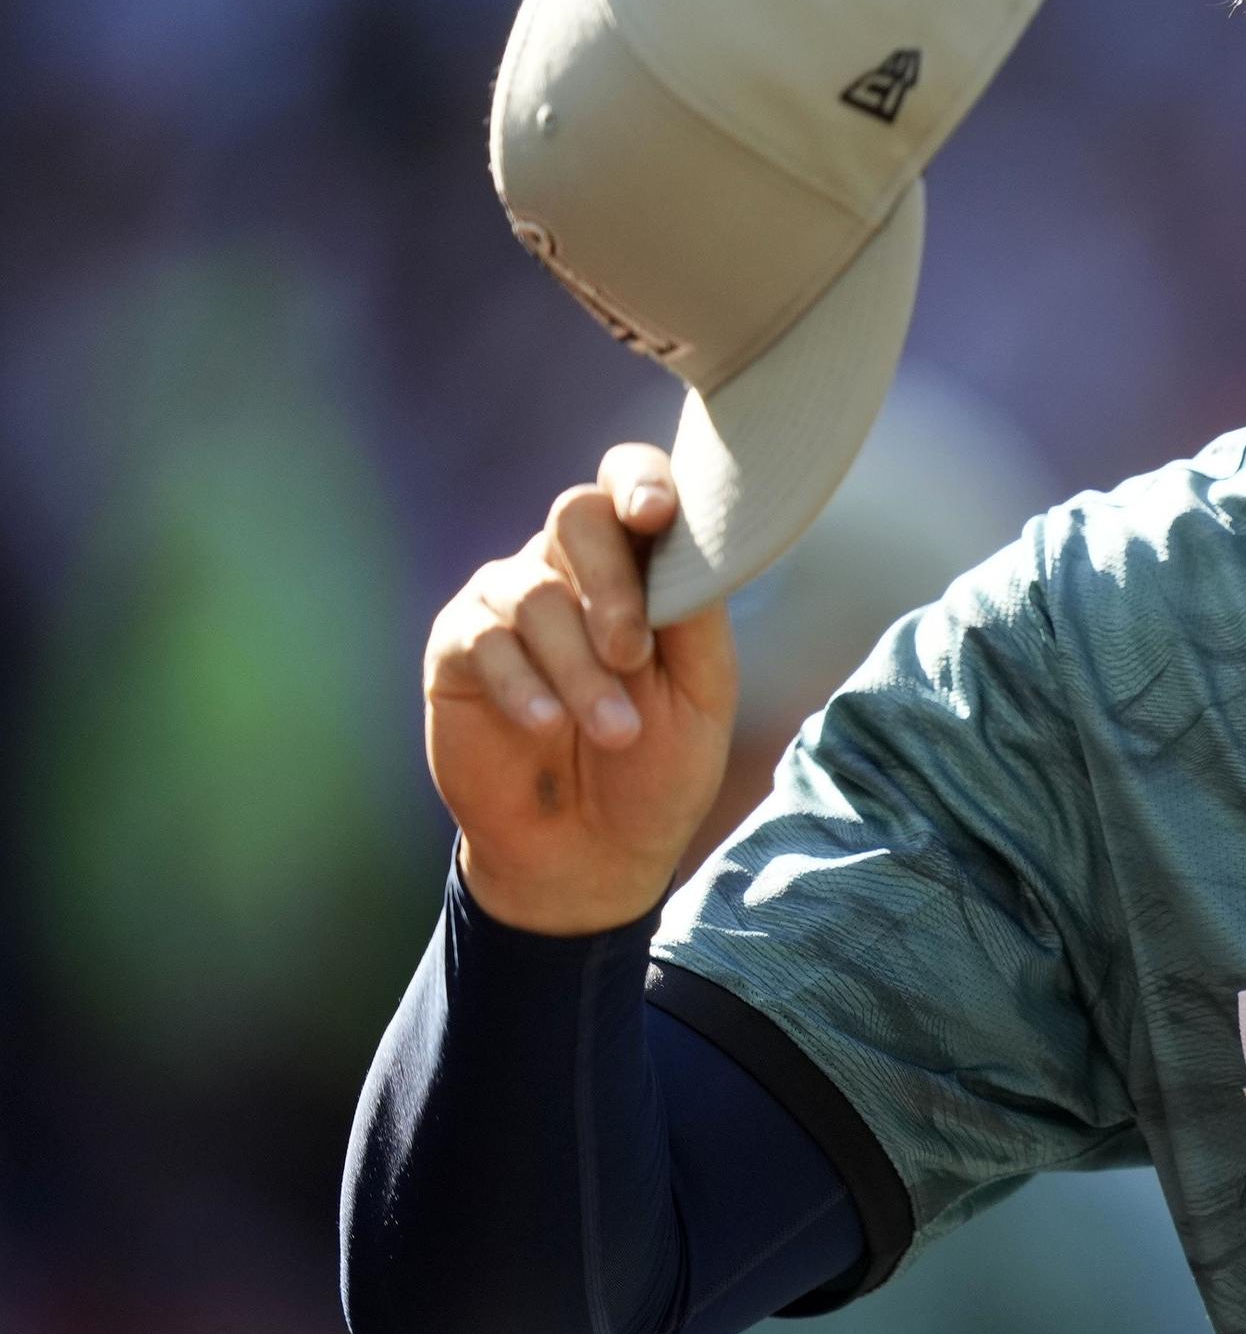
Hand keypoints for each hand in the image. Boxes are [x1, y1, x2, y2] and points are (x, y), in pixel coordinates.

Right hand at [422, 443, 738, 933]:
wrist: (595, 852)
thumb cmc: (660, 764)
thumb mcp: (701, 691)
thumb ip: (696, 614)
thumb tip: (686, 542)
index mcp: (639, 565)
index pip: (630, 483)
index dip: (640, 480)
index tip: (656, 514)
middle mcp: (569, 570)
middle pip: (576, 516)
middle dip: (611, 584)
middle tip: (633, 655)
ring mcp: (507, 606)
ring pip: (534, 593)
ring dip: (579, 667)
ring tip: (614, 730)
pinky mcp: (457, 653)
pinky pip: (482, 641)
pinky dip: (521, 684)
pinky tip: (544, 724)